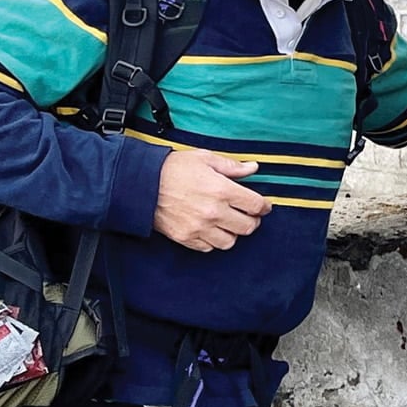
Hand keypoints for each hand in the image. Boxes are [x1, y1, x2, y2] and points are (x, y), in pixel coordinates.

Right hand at [153, 148, 271, 251]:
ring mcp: (199, 227)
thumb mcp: (205, 159)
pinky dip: (213, 241)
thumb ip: (232, 166)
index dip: (264, 206)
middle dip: (252, 221)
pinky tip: (211, 229)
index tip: (264, 206)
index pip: (256, 205)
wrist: (142, 184)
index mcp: (222, 190)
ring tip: (229, 223)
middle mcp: (214, 212)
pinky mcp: (186, 237)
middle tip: (248, 215)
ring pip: (230, 241)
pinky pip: (209, 247)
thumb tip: (253, 168)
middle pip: (248, 227)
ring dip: (233, 233)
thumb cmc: (173, 169)